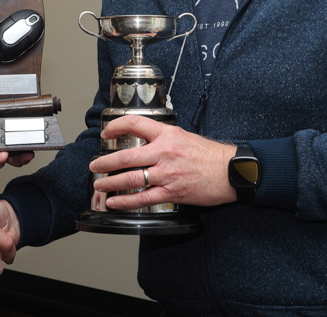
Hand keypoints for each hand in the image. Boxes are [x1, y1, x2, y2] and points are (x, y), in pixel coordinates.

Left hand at [89, 116, 237, 209]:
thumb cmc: (211, 155)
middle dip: (105, 162)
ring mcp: (167, 174)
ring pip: (130, 178)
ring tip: (100, 184)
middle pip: (126, 156)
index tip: (106, 133)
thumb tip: (146, 140)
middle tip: (95, 165)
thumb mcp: (185, 136)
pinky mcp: (172, 192)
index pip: (134, 124)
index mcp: (167, 134)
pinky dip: (125, 201)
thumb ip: (164, 138)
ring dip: (110, 182)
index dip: (115, 127)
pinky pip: (143, 198)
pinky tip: (115, 202)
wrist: (231, 172)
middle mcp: (164, 152)